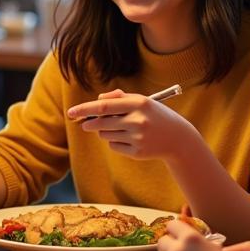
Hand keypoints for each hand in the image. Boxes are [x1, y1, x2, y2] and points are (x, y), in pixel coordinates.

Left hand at [67, 89, 197, 160]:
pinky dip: (115, 142)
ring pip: (106, 135)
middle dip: (89, 123)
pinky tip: (130, 139)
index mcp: (138, 103)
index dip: (85, 109)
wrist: (178, 139)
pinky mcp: (137, 153)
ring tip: (121, 129)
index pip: (104, 106)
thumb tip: (96, 101)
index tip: (71, 112)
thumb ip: (118, 97)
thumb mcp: (141, 101)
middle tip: (86, 123)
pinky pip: (114, 146)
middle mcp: (138, 120)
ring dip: (105, 132)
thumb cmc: (154, 115)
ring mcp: (138, 138)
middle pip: (101, 123)